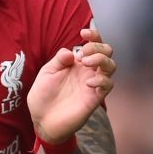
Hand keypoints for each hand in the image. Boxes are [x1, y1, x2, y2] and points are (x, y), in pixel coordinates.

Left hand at [28, 25, 115, 145]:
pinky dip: (101, 80)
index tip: (84, 32)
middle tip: (84, 53)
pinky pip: (108, 85)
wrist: (41, 120)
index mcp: (77, 64)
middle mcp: (87, 72)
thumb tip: (71, 52)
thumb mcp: (46, 73)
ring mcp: (92, 85)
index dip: (94, 36)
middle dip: (99, 47)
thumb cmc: (43, 97)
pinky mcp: (94, 98)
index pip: (93, 45)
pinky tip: (87, 82)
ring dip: (101, 60)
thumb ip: (58, 60)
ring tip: (85, 63)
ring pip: (111, 66)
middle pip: (107, 52)